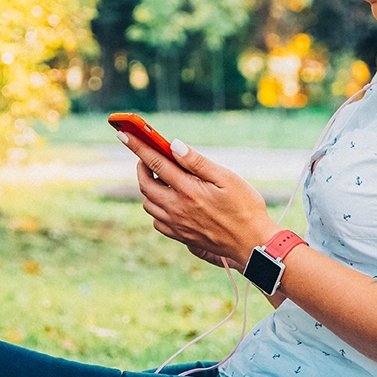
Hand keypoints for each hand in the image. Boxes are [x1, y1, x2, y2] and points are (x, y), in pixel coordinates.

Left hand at [118, 132, 279, 269]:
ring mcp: (176, 224)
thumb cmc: (245, 208)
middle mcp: (176, 208)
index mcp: (188, 190)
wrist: (252, 244)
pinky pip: (157, 221)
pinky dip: (156, 208)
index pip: (155, 162)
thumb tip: (174, 145)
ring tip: (162, 178)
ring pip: (148, 203)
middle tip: (149, 156)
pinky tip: (170, 201)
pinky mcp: (180, 236)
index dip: (137, 146)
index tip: (123, 133)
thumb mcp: (226, 178)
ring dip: (149, 187)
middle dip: (142, 166)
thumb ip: (197, 162)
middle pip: (145, 184)